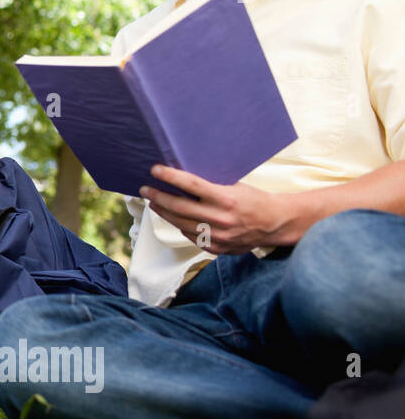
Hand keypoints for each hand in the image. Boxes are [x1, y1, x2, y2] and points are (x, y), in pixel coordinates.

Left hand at [141, 165, 303, 253]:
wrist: (274, 224)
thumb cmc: (253, 200)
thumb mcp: (234, 185)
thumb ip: (210, 184)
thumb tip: (181, 175)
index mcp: (226, 199)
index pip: (190, 185)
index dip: (170, 177)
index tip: (155, 170)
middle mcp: (220, 219)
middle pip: (179, 207)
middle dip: (158, 197)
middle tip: (145, 189)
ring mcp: (217, 237)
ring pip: (180, 224)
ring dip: (164, 212)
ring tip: (154, 202)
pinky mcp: (216, 248)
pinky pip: (190, 236)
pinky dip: (180, 225)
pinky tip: (173, 217)